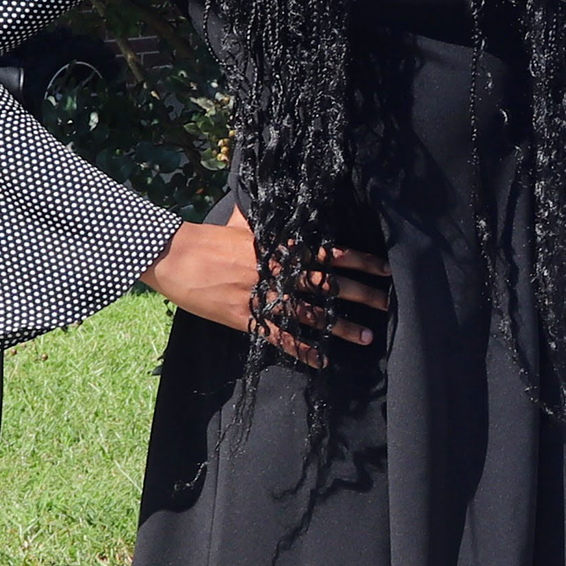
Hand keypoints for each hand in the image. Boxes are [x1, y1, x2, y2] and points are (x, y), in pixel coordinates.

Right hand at [141, 220, 389, 368]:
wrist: (176, 256)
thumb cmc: (208, 239)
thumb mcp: (242, 224)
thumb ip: (265, 224)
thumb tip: (273, 205)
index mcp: (281, 248)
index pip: (330, 253)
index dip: (360, 262)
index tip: (385, 269)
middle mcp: (279, 272)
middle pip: (329, 285)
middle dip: (362, 295)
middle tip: (389, 304)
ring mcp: (265, 296)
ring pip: (312, 315)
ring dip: (341, 327)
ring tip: (367, 337)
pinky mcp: (248, 318)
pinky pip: (282, 337)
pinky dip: (304, 350)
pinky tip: (323, 360)